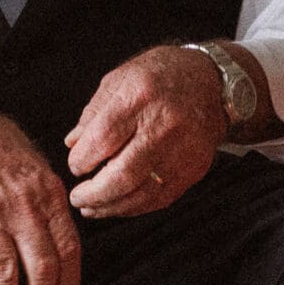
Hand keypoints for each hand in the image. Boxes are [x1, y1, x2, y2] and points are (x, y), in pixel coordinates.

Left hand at [65, 45, 252, 218]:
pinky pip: (161, 198)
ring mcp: (184, 149)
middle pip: (124, 173)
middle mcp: (165, 124)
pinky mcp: (195, 167)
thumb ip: (93, 114)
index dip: (83, 159)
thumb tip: (73, 145)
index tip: (75, 165)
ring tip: (91, 208)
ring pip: (142, 192)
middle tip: (77, 197)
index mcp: (140, 96)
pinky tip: (117, 205)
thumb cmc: (158, 77)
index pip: (104, 138)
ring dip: (111, 206)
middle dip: (93, 193)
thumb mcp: (118, 80)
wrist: (210, 82)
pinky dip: (134, 207)